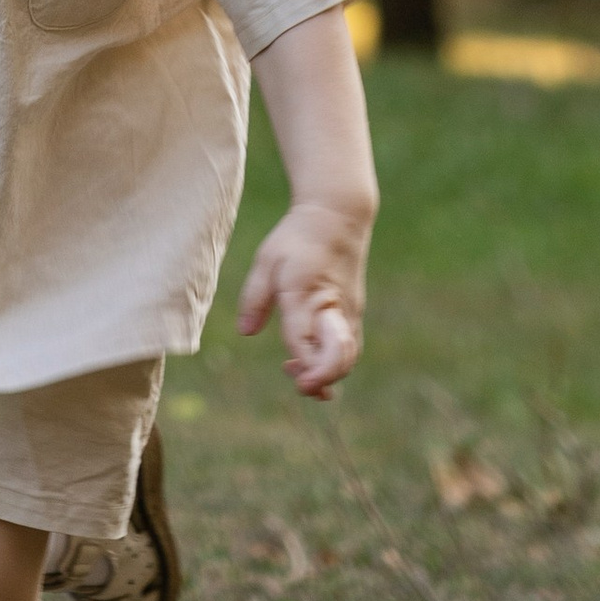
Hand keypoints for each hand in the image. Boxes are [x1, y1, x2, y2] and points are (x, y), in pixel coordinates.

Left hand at [236, 198, 369, 397]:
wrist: (338, 216)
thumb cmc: (297, 237)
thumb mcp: (267, 260)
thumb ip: (254, 298)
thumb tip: (245, 333)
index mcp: (306, 293)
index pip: (306, 341)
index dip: (302, 366)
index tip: (291, 375)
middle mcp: (333, 306)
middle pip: (340, 357)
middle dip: (323, 379)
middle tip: (299, 384)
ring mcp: (348, 311)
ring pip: (347, 356)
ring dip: (326, 373)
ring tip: (296, 372)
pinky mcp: (354, 311)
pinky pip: (349, 346)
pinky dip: (333, 361)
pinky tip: (309, 360)